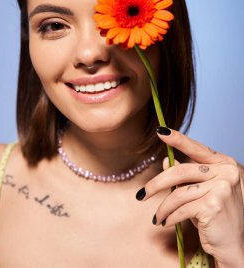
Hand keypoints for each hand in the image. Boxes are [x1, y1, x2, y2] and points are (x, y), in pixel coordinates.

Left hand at [136, 128, 243, 266]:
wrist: (235, 245)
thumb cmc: (218, 216)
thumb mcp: (203, 192)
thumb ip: (187, 176)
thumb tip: (165, 160)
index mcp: (225, 164)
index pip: (197, 148)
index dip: (177, 139)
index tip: (160, 131)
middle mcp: (226, 172)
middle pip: (181, 171)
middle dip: (156, 184)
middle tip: (141, 195)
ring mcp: (222, 188)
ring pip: (178, 192)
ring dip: (163, 207)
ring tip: (157, 217)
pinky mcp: (214, 205)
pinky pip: (182, 208)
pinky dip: (170, 217)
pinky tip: (166, 223)